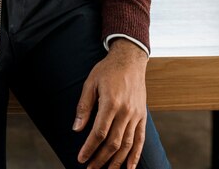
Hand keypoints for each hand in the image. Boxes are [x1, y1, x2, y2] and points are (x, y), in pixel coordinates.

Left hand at [72, 39, 147, 168]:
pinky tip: (130, 167)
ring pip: (127, 145)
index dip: (89, 148)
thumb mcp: (90, 83)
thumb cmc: (107, 70)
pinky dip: (135, 155)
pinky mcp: (142, 116)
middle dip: (100, 159)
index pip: (99, 133)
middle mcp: (125, 112)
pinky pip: (140, 139)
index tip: (81, 158)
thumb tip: (76, 128)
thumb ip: (84, 106)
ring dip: (116, 161)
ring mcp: (136, 115)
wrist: (130, 60)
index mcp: (111, 103)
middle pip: (113, 143)